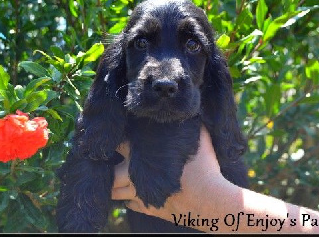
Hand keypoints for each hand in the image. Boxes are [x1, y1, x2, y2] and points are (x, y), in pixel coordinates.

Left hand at [112, 125, 228, 221]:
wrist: (210, 200)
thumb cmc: (204, 166)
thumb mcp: (199, 137)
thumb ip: (188, 123)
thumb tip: (185, 110)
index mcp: (143, 156)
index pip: (119, 145)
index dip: (116, 141)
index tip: (119, 139)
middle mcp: (136, 176)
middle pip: (109, 174)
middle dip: (108, 168)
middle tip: (114, 162)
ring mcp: (141, 194)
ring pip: (115, 193)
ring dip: (114, 185)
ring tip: (118, 178)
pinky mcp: (149, 209)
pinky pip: (129, 205)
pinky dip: (129, 199)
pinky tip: (134, 193)